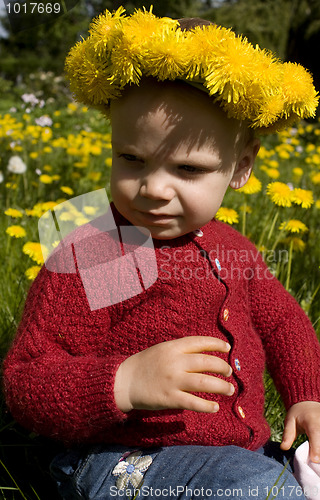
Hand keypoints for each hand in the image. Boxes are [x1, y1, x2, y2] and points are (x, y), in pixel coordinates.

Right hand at [114, 336, 233, 412]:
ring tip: (230, 389)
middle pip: (206, 362)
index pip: (199, 342)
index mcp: (172, 347)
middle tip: (229, 372)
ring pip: (204, 382)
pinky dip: (207, 405)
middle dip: (222, 366)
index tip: (227, 348)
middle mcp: (174, 362)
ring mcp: (173, 380)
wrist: (124, 381)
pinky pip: (193, 402)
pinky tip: (215, 407)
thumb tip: (204, 354)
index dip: (216, 344)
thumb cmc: (145, 365)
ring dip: (221, 386)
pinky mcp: (169, 398)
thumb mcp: (162, 350)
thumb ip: (181, 351)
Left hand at [281, 401, 319, 462]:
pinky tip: (318, 453)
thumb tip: (283, 447)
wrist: (308, 403)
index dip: (316, 448)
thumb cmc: (298, 413)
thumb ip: (288, 434)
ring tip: (315, 457)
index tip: (315, 460)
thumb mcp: (289, 420)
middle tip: (313, 463)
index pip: (316, 434)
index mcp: (312, 421)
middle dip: (319, 453)